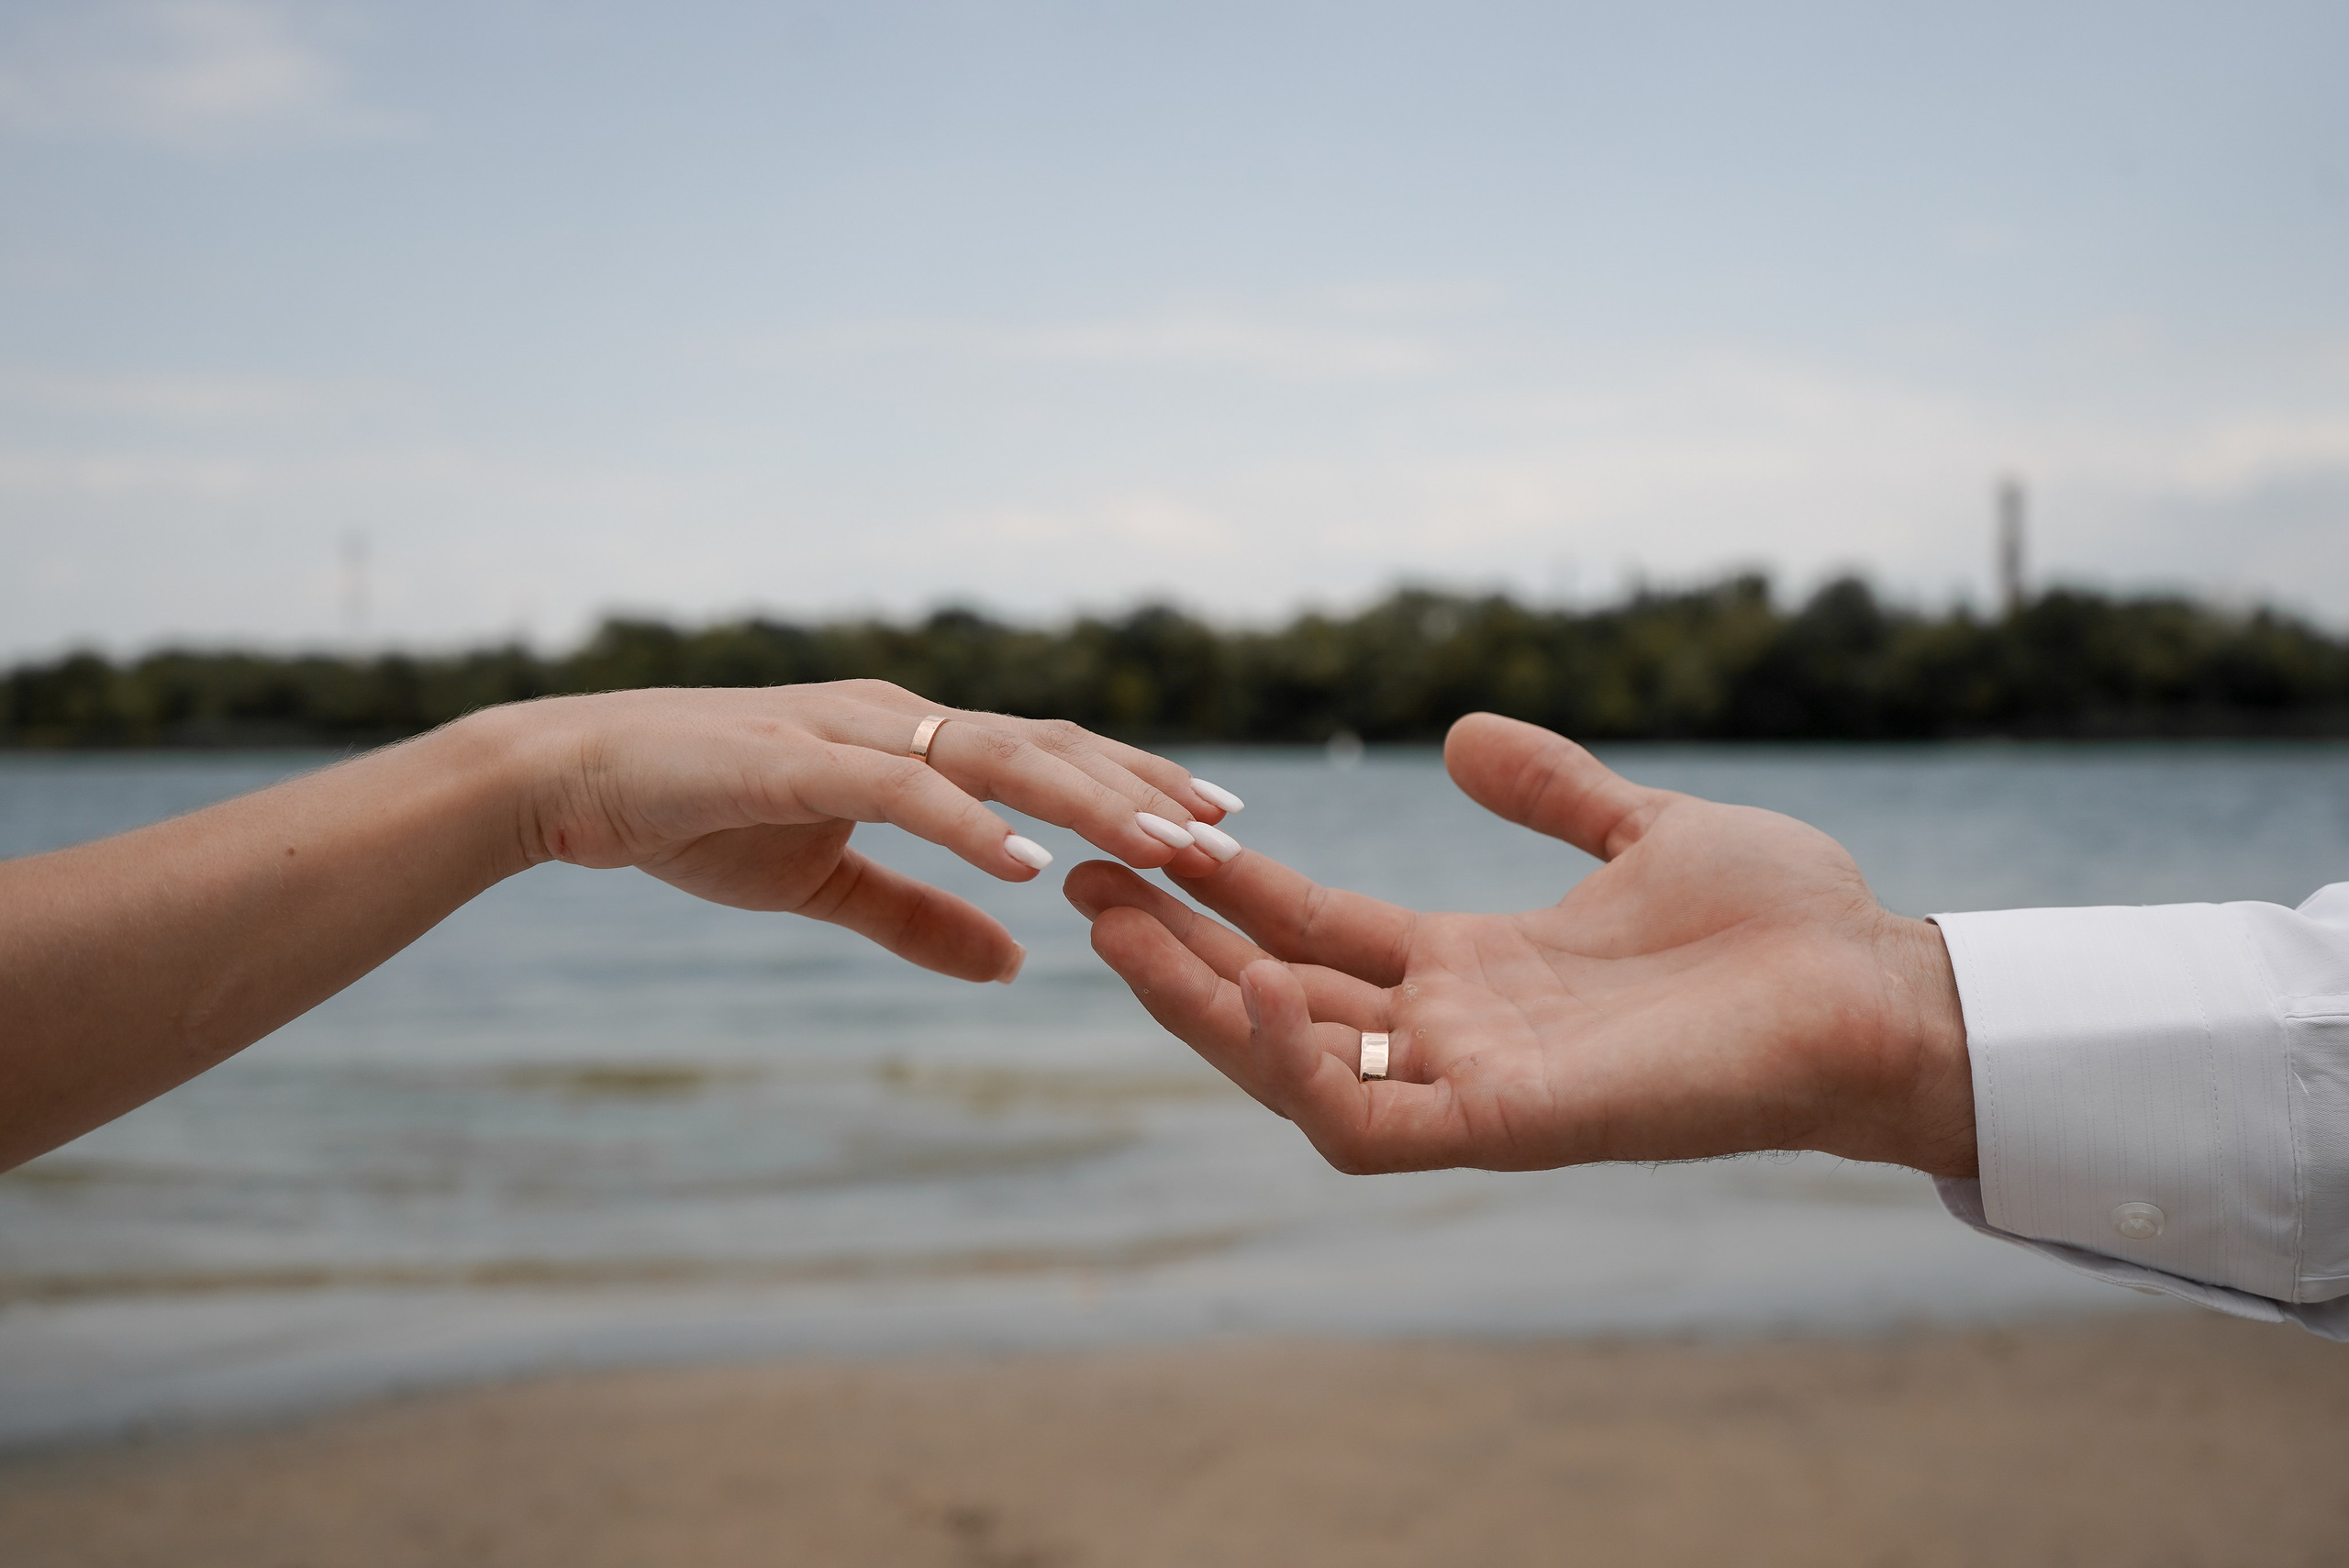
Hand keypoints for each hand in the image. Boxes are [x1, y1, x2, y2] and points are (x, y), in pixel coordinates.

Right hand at [484, 682, 1240, 982]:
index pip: (1052, 759)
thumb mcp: (829, 882)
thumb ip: (922, 917)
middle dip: (1143, 791)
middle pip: (1052, 749)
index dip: (1135, 788)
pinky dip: (970, 825)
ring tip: (1165, 845)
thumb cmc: (700, 816)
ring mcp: (854, 732)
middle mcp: (902, 721)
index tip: (1215, 826)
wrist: (578, 780)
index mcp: (916, 744)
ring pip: (1000, 758)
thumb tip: (1014, 962)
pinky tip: (1027, 866)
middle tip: (1229, 837)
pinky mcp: (799, 760)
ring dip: (1089, 802)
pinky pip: (905, 790)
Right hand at [1065, 713, 1974, 1176]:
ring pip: (1292, 1069)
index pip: (1317, 934)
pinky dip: (1299, 1069)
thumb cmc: (1786, 924)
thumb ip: (1552, 793)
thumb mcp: (1643, 831)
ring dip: (1200, 1006)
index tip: (1145, 837)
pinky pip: (1367, 1124)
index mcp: (1475, 972)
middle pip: (1276, 1000)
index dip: (1226, 895)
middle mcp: (1457, 1036)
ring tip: (1119, 927)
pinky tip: (1255, 990)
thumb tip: (1460, 736)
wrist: (1884, 990)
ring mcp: (1477, 1089)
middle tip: (1085, 877)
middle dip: (1177, 952)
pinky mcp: (1513, 1127)